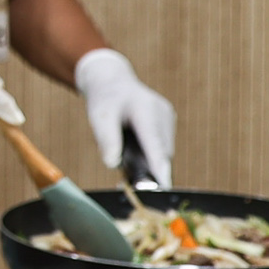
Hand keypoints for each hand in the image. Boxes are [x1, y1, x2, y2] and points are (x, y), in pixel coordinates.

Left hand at [73, 49, 173, 183]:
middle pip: (160, 153)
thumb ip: (107, 140)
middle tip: (128, 183)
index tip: (164, 186)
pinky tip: (133, 146)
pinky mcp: (168, 125)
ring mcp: (168, 119)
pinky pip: (161, 147)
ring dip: (148, 161)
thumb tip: (112, 164)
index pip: (155, 144)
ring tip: (126, 150)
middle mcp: (163, 114)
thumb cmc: (105, 100)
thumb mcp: (99, 118)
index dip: (159, 166)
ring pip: (162, 153)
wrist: (113, 82)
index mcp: (146, 110)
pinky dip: (149, 155)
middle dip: (149, 170)